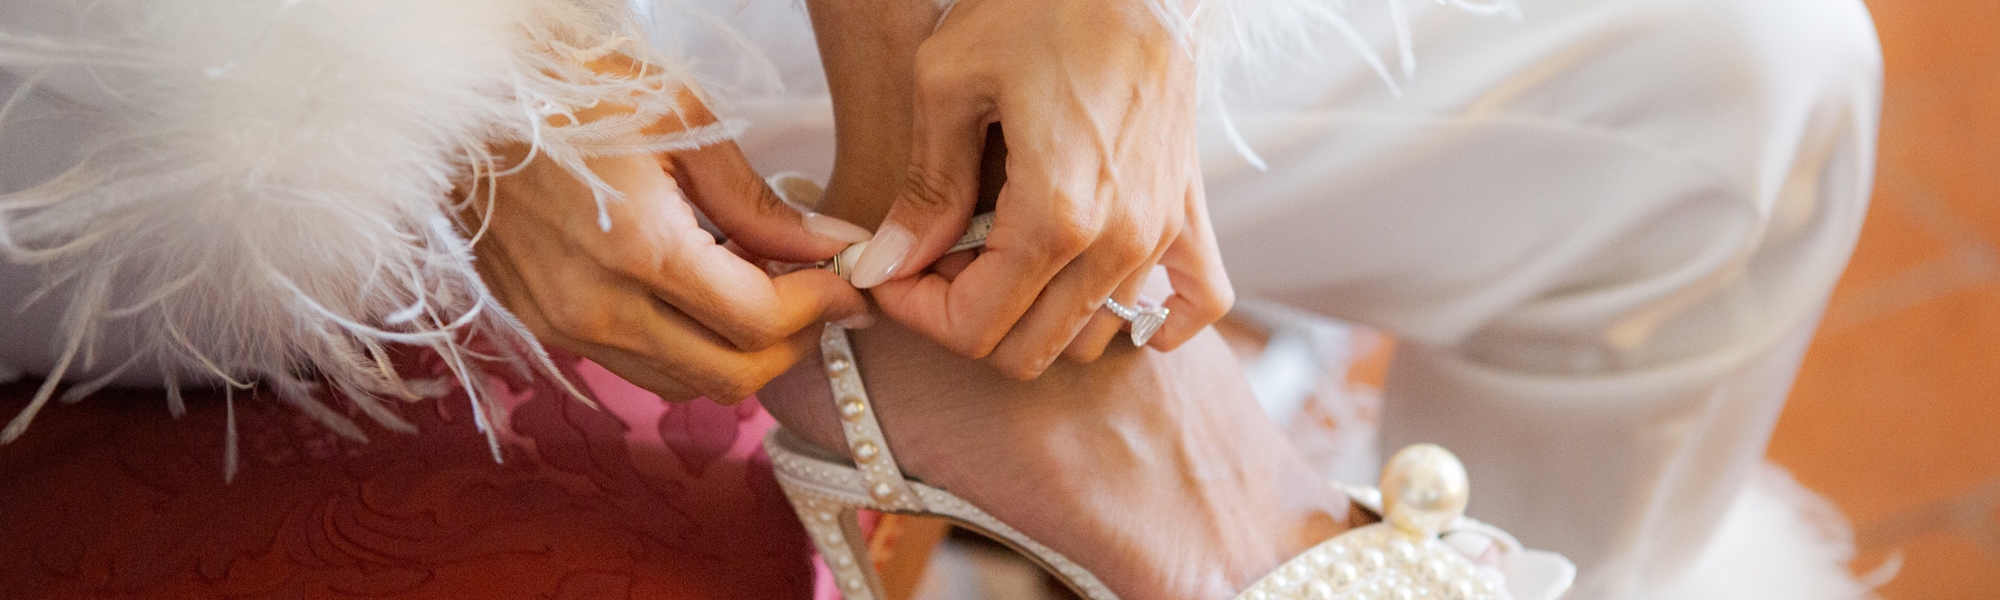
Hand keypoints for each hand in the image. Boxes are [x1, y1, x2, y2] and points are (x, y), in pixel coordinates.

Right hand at [469, 84, 872, 402]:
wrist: (459, 98)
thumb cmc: (574, 90)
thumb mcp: (683, 122)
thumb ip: (758, 202)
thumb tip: (829, 248)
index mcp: (640, 251)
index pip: (760, 321)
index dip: (821, 307)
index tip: (848, 281)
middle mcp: (596, 308)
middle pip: (732, 377)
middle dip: (794, 345)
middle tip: (819, 298)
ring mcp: (562, 326)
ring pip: (684, 383)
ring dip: (739, 352)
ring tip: (760, 288)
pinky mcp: (541, 326)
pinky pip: (636, 366)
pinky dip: (686, 347)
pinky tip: (699, 292)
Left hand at [844, 0, 1233, 378]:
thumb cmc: (1037, 5)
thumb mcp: (949, 82)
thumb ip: (926, 190)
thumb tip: (887, 266)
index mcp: (1055, 217)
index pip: (974, 329)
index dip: (914, 312)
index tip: (889, 270)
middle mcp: (1119, 242)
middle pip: (1027, 350)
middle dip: (965, 318)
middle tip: (937, 256)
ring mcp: (1162, 232)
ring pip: (1093, 337)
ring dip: (1035, 314)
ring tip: (998, 251)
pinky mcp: (1190, 212)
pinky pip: (1194, 307)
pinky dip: (1150, 321)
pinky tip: (1100, 293)